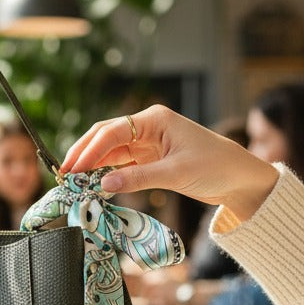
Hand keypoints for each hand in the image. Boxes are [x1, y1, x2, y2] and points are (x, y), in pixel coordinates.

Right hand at [60, 105, 279, 219]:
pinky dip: (107, 173)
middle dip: (84, 154)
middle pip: (106, 137)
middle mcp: (147, 127)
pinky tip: (94, 184)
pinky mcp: (150, 159)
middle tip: (64, 174)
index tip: (72, 168)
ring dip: (93, 165)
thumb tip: (103, 184)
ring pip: (111, 151)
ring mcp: (148, 143)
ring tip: (74, 181)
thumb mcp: (175, 173)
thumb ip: (137, 178)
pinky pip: (121, 164)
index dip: (89, 150)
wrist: (239, 178)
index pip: (112, 131)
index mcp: (154, 120)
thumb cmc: (215, 166)